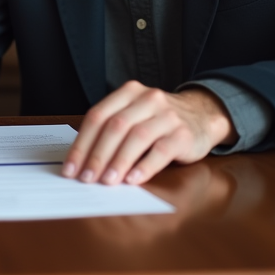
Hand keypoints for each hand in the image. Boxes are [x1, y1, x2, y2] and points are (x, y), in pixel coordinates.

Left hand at [62, 83, 235, 185]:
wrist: (203, 116)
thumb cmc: (159, 121)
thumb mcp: (135, 115)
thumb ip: (112, 131)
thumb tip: (83, 163)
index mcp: (128, 93)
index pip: (97, 116)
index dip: (82, 143)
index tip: (70, 168)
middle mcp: (147, 99)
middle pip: (115, 126)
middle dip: (97, 155)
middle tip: (87, 178)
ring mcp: (167, 115)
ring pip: (136, 137)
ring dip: (119, 162)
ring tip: (107, 182)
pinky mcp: (183, 134)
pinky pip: (161, 150)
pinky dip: (145, 166)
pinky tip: (133, 180)